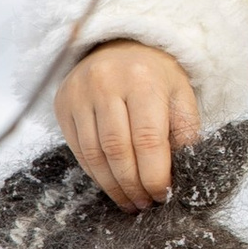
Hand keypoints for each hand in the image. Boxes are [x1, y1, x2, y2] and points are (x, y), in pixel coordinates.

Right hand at [55, 39, 200, 209]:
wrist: (121, 44)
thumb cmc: (156, 76)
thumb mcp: (181, 95)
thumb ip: (184, 132)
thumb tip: (183, 176)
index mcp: (143, 79)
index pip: (147, 139)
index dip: (154, 174)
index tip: (162, 195)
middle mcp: (106, 83)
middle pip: (117, 149)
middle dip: (133, 185)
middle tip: (145, 204)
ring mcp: (80, 93)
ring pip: (94, 154)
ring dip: (112, 185)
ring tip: (130, 201)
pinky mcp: (62, 104)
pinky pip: (78, 149)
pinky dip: (96, 173)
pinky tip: (111, 184)